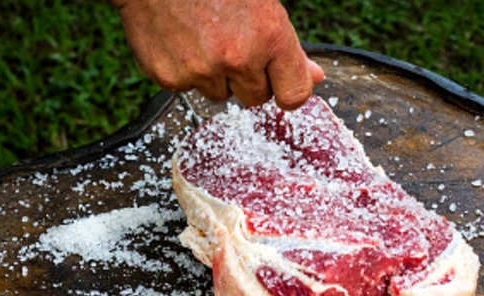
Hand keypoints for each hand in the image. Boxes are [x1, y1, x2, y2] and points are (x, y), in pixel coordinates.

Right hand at [112, 0, 324, 109]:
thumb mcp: (264, 5)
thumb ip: (290, 48)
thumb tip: (314, 77)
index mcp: (269, 36)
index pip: (294, 95)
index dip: (287, 89)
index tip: (280, 82)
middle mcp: (237, 58)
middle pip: (256, 98)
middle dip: (249, 78)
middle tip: (232, 43)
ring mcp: (200, 70)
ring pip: (220, 95)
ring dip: (216, 75)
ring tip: (203, 36)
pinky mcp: (169, 77)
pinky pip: (187, 88)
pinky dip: (185, 70)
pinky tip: (181, 40)